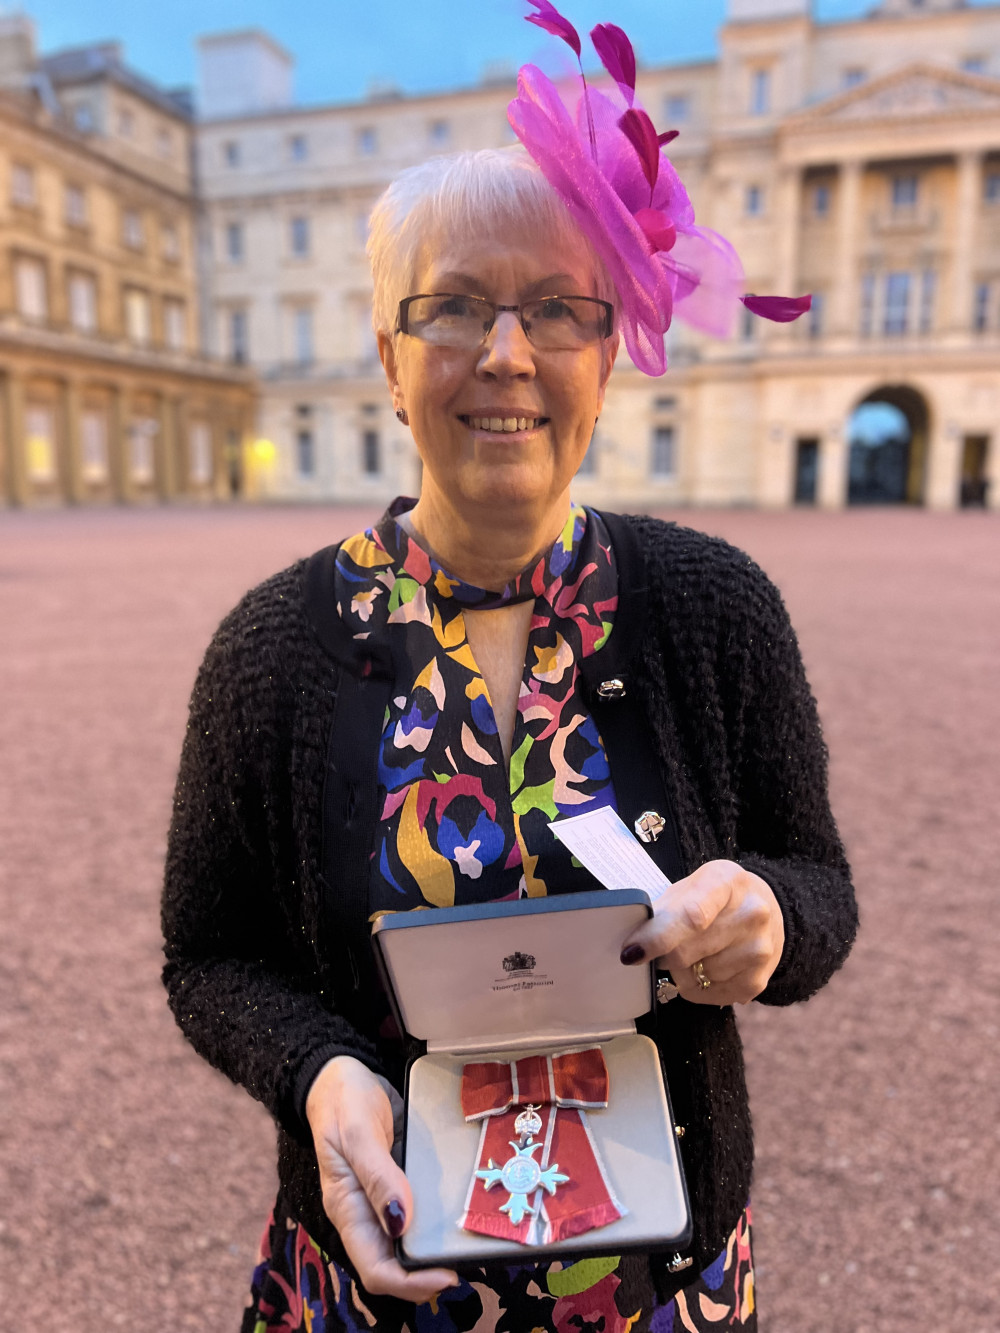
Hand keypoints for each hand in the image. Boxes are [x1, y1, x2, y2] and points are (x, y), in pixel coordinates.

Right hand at [305, 1055, 458, 1301]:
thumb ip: (377, 1175)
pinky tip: (461, 1213)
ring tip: (470, 1242)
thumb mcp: (358, 1130)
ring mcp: (382, 1200)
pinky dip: (438, 1222)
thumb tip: (399, 1223)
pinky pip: (418, 1214)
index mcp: (347, 1209)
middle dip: (429, 1272)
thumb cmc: (342, 1100)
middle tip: (466, 1259)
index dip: (410, 1282)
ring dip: (436, 1250)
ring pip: (409, 1243)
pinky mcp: (398, 1184)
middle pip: (396, 1265)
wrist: (340, 1074)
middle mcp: (365, 1213)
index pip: (376, 1269)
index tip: (446, 1274)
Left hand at [620, 860, 784, 1005]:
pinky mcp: (759, 979)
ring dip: (682, 971)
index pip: (690, 915)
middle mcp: (751, 914)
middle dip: (663, 955)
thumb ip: (663, 910)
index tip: (631, 952)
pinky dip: (698, 987)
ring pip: (695, 977)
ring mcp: (759, 949)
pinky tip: (706, 968)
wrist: (768, 909)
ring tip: (695, 952)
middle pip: (685, 952)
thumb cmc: (717, 898)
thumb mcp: (692, 887)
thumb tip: (632, 944)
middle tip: (664, 946)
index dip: (656, 937)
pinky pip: (710, 995)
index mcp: (726, 881)